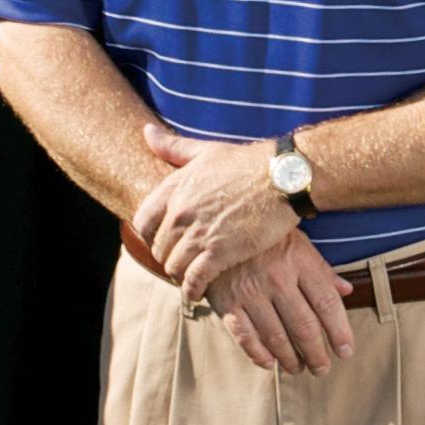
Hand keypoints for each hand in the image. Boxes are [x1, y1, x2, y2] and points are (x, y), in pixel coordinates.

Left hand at [133, 122, 297, 299]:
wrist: (283, 178)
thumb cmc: (247, 162)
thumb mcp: (206, 150)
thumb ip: (173, 146)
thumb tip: (146, 132)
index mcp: (174, 188)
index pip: (142, 221)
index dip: (149, 234)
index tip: (162, 240)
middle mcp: (180, 212)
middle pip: (157, 247)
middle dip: (167, 256)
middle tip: (179, 261)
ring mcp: (198, 234)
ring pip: (172, 266)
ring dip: (179, 274)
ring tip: (189, 276)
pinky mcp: (220, 253)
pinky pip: (193, 280)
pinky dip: (192, 289)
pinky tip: (196, 292)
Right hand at [206, 238, 357, 373]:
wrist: (218, 228)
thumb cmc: (265, 238)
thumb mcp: (298, 243)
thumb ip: (322, 270)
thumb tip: (347, 290)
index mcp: (299, 261)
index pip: (327, 304)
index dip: (339, 332)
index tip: (345, 351)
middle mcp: (276, 277)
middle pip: (304, 327)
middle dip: (316, 354)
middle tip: (322, 368)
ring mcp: (249, 291)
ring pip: (276, 337)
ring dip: (290, 359)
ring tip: (298, 368)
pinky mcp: (226, 302)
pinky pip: (245, 337)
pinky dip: (259, 355)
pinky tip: (270, 363)